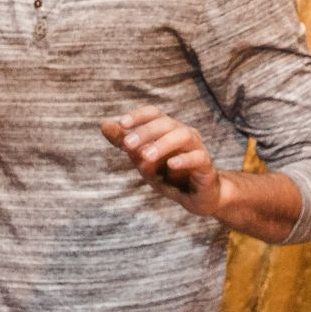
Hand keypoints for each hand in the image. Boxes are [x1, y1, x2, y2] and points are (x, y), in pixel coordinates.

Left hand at [102, 107, 219, 216]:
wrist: (196, 197)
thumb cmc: (169, 176)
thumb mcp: (143, 160)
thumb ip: (126, 143)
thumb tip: (104, 125)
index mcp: (168, 130)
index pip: (154, 114)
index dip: (139, 116)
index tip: (122, 123)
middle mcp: (184, 133)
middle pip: (166, 123)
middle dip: (146, 132)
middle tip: (128, 145)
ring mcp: (197, 148)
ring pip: (183, 135)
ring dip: (163, 144)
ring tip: (146, 157)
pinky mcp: (206, 165)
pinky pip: (198, 157)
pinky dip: (183, 160)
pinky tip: (170, 165)